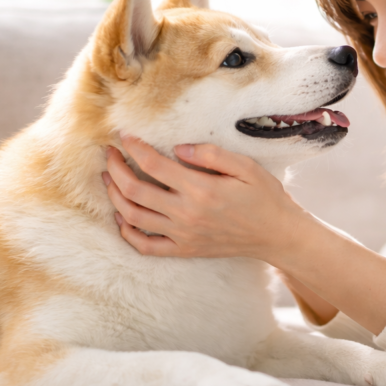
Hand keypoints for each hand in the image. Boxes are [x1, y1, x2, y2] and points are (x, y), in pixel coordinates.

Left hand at [103, 136, 311, 259]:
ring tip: (109, 179)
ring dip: (115, 197)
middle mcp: (186, 214)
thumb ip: (211, 155)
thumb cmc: (265, 197)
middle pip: (135, 190)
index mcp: (201, 189)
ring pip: (133, 217)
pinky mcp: (184, 250)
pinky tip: (122, 216)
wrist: (276, 235)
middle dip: (116, 168)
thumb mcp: (247, 167)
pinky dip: (127, 232)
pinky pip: (145, 246)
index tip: (124, 135)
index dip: (134, 148)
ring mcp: (182, 235)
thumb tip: (179, 147)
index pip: (154, 165)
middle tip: (109, 154)